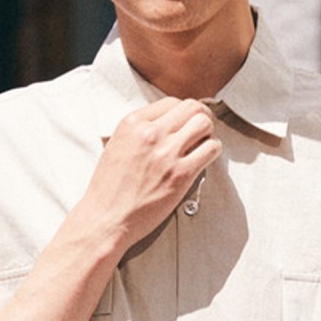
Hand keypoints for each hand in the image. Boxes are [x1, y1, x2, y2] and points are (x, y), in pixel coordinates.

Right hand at [78, 97, 221, 253]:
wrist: (107, 218)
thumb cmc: (109, 188)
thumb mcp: (116, 145)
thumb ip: (139, 132)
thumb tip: (164, 126)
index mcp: (132, 123)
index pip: (171, 102)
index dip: (183, 112)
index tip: (185, 122)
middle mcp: (151, 133)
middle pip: (192, 108)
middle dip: (201, 116)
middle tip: (202, 129)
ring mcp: (167, 153)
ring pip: (204, 124)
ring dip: (208, 133)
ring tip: (203, 144)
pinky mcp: (181, 174)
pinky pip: (210, 149)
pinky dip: (213, 150)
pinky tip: (205, 158)